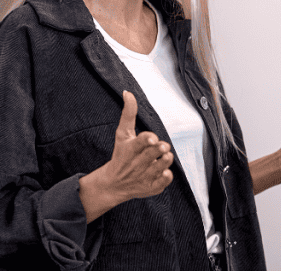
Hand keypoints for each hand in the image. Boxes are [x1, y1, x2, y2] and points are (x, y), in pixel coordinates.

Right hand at [82, 91, 173, 219]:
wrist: (113, 184)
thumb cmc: (121, 154)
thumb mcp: (122, 134)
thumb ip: (128, 114)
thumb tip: (128, 92)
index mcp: (129, 149)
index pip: (140, 142)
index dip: (148, 139)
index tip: (153, 139)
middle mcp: (136, 164)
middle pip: (153, 153)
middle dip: (161, 148)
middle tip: (162, 146)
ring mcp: (144, 176)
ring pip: (161, 167)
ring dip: (166, 160)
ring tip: (165, 156)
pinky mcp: (151, 188)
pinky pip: (164, 182)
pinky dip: (166, 176)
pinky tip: (164, 171)